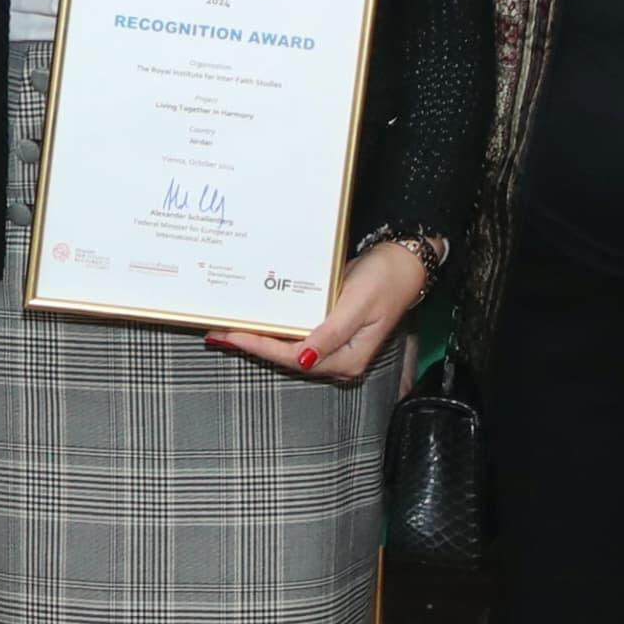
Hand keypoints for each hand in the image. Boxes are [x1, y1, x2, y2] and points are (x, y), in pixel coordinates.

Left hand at [214, 239, 433, 383]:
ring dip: (259, 340)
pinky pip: (296, 335)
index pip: (294, 358)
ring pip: (289, 348)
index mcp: (348, 358)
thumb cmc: (385, 281)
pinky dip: (275, 330)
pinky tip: (256, 322)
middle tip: (218, 335)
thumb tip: (303, 359)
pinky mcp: (330, 331)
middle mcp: (340, 358)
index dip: (261, 348)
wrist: (406, 264)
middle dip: (252, 346)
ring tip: (227, 331)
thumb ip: (330, 334)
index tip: (233, 336)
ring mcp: (335, 346)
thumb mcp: (357, 305)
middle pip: (287, 358)